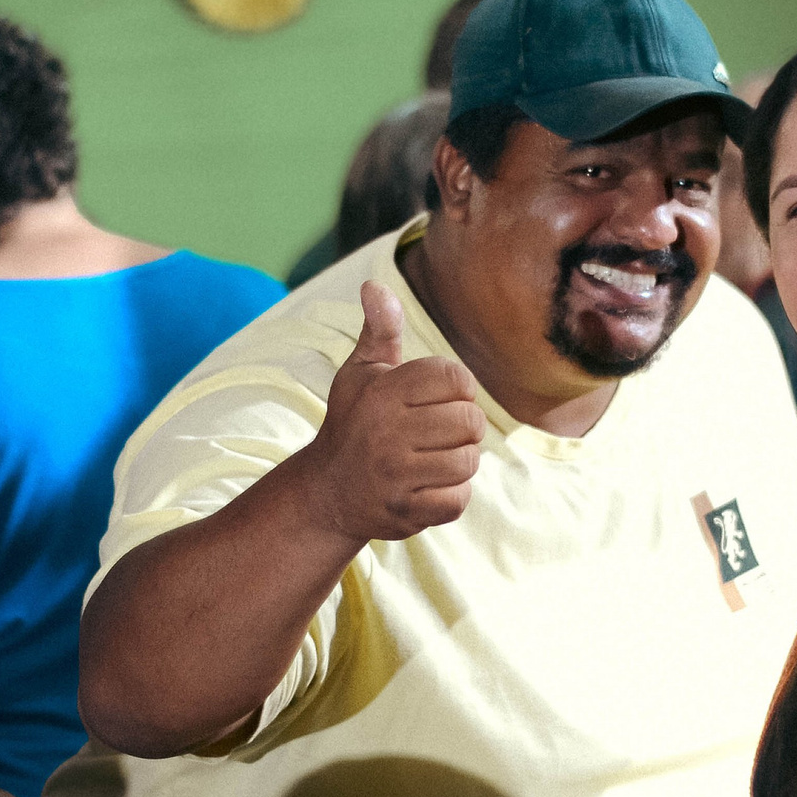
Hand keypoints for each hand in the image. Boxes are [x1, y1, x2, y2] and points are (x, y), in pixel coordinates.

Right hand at [292, 281, 484, 542]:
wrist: (326, 494)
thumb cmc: (353, 423)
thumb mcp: (361, 373)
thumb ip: (379, 329)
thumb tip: (375, 285)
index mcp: (382, 392)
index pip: (456, 377)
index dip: (459, 387)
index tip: (440, 399)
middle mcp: (386, 432)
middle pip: (470, 420)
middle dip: (463, 426)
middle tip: (439, 432)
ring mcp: (395, 476)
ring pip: (468, 461)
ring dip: (460, 461)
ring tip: (436, 458)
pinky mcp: (405, 512)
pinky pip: (458, 499)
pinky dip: (452, 494)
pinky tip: (430, 486)